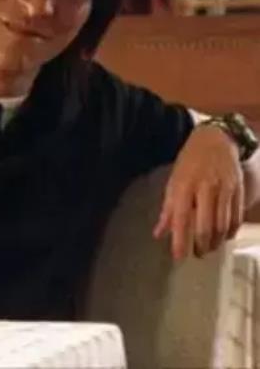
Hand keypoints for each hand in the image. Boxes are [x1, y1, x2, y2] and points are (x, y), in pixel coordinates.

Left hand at [153, 125, 243, 259]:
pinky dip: (230, 232)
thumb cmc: (190, 160)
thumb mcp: (174, 180)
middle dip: (201, 245)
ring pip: (223, 225)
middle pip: (206, 225)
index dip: (179, 240)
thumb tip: (158, 233)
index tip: (178, 257)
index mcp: (184, 185)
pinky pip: (236, 218)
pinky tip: (224, 237)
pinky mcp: (239, 190)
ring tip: (209, 249)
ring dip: (216, 241)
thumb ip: (167, 208)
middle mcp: (206, 188)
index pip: (180, 218)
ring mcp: (225, 190)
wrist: (217, 139)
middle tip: (197, 254)